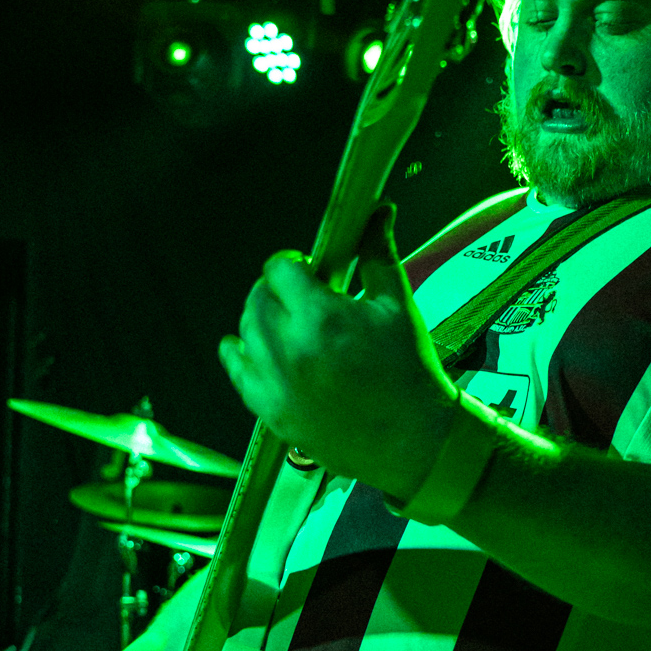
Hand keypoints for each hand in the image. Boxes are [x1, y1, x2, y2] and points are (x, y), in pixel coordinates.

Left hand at [218, 202, 456, 496]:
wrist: (414, 441)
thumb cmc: (410, 373)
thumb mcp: (397, 306)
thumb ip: (377, 253)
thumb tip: (377, 209)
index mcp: (322, 318)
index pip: (279, 268)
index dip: (294, 264)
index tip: (311, 270)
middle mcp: (290, 351)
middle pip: (257, 297)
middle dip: (278, 291)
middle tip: (305, 299)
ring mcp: (276, 385)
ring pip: (244, 330)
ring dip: (263, 319)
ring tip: (292, 326)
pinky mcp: (270, 413)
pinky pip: (236, 371)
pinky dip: (240, 354)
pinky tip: (250, 348)